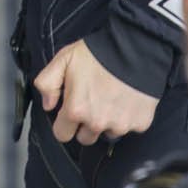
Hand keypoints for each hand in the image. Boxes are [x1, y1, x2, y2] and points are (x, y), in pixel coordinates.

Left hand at [34, 39, 159, 146]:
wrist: (136, 49)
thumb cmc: (98, 53)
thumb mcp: (64, 59)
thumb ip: (47, 83)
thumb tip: (48, 105)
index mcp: (76, 110)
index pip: (62, 135)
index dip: (64, 123)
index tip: (70, 111)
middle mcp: (97, 123)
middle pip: (86, 138)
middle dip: (86, 124)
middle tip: (93, 102)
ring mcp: (120, 125)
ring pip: (108, 133)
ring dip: (108, 121)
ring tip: (112, 98)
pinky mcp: (140, 123)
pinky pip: (130, 127)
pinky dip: (129, 116)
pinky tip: (128, 98)